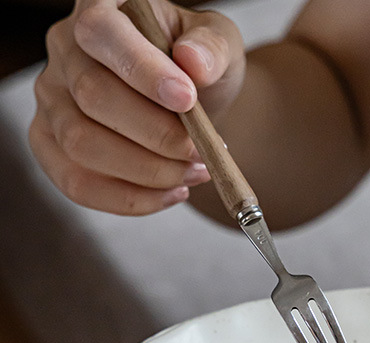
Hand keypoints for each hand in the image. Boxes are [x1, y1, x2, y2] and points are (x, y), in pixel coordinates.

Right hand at [29, 0, 245, 214]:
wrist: (190, 104)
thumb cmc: (197, 68)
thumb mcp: (219, 44)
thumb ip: (212, 47)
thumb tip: (194, 62)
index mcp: (101, 9)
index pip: (102, 33)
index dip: (143, 70)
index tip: (187, 100)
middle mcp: (65, 50)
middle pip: (92, 97)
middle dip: (157, 135)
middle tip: (202, 151)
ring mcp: (52, 99)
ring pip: (81, 145)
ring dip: (146, 171)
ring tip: (193, 172)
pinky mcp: (51, 144)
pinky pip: (77, 183)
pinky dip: (130, 199)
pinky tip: (172, 193)